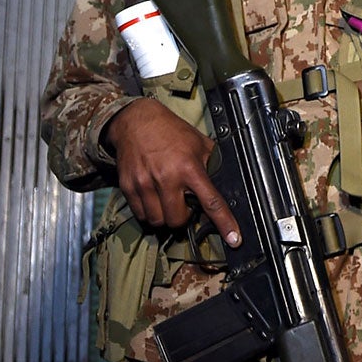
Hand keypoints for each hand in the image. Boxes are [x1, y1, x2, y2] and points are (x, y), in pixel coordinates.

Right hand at [104, 98, 239, 245]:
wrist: (136, 122)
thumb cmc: (171, 132)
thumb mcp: (200, 143)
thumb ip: (212, 164)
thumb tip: (225, 184)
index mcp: (189, 167)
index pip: (211, 201)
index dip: (224, 222)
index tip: (234, 239)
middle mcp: (166, 178)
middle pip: (178, 220)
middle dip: (184, 217)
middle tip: (185, 202)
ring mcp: (144, 184)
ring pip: (157, 221)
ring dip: (166, 216)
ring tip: (169, 199)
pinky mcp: (128, 187)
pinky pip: (140, 214)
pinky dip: (149, 212)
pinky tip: (154, 197)